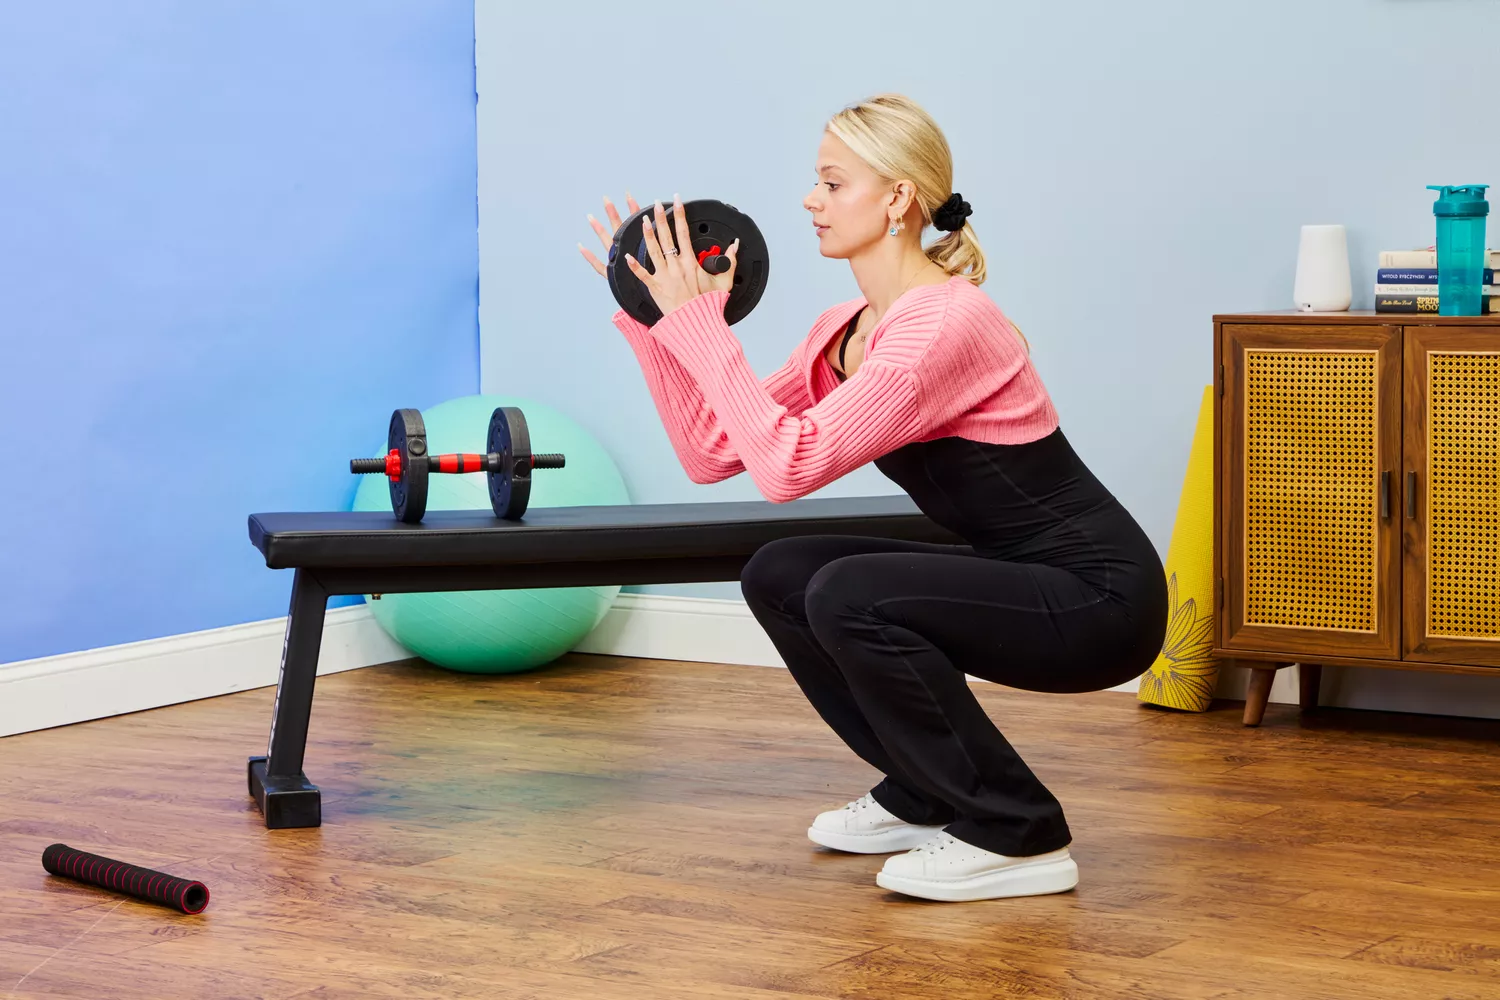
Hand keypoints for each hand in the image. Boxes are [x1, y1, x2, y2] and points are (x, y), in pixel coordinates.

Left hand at [580, 193, 738, 318]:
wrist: (696, 321)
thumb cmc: (707, 303)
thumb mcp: (724, 280)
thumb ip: (730, 260)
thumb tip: (736, 245)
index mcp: (690, 262)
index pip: (684, 232)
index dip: (680, 215)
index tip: (677, 201)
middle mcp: (676, 266)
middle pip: (667, 237)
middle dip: (661, 218)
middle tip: (656, 204)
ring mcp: (665, 276)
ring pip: (654, 251)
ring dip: (647, 234)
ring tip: (642, 220)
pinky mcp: (656, 287)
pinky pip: (642, 275)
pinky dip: (634, 266)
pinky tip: (626, 255)